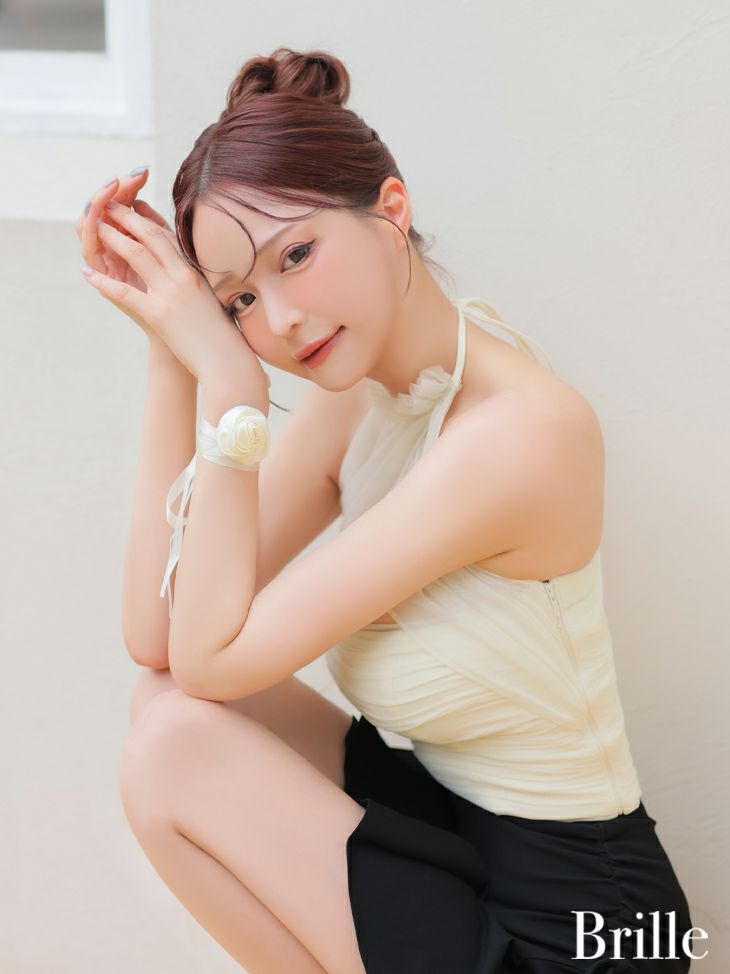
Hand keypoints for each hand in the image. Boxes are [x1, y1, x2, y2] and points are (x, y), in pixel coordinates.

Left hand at [80, 193, 266, 392]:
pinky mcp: (158, 315)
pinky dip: (103, 283)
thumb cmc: (219, 335)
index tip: (133, 207)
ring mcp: (170, 294)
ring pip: (137, 255)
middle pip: (150, 237)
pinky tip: (88, 275)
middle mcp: (182, 277)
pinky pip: (124, 292)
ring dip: (113, 238)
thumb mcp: (207, 300)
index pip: (168, 237)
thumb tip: (181, 273)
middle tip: (109, 205)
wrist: (226, 360)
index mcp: (193, 273)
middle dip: (127, 218)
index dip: (147, 219)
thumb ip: (193, 283)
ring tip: (97, 227)